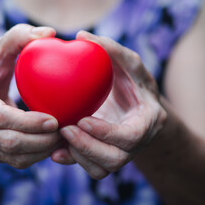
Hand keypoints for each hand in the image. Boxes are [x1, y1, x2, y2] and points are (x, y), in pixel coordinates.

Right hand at [0, 24, 61, 168]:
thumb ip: (19, 36)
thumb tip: (49, 33)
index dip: (26, 122)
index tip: (54, 120)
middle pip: (6, 141)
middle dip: (38, 140)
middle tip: (64, 131)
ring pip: (12, 156)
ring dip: (40, 151)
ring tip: (63, 139)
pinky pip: (14, 162)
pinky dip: (36, 156)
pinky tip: (53, 145)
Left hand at [51, 31, 166, 178]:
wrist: (132, 99)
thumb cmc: (130, 77)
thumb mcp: (127, 60)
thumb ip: (110, 48)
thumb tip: (81, 35)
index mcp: (148, 120)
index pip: (130, 136)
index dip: (106, 133)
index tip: (81, 121)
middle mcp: (136, 141)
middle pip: (115, 159)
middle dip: (88, 147)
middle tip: (64, 129)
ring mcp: (122, 152)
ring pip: (102, 169)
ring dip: (78, 156)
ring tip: (58, 138)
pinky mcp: (106, 156)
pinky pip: (91, 167)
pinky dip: (73, 161)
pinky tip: (56, 151)